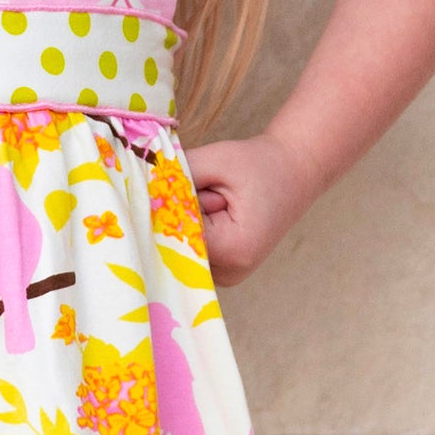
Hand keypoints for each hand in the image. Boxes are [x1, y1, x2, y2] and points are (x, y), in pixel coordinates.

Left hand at [182, 133, 316, 290]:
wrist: (295, 171)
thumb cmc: (260, 163)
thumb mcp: (218, 158)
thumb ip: (177, 174)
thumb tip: (140, 187)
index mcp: (233, 248)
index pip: (175, 235)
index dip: (169, 208)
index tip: (180, 185)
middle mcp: (230, 271)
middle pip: (177, 246)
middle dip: (180, 215)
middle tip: (213, 191)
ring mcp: (227, 275)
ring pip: (182, 249)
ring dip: (188, 223)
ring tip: (219, 202)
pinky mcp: (223, 270)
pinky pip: (192, 250)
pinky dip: (196, 230)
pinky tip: (217, 213)